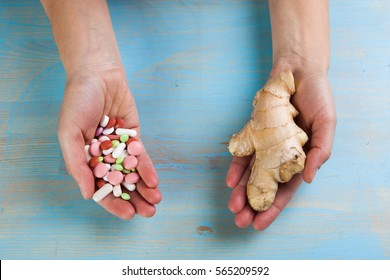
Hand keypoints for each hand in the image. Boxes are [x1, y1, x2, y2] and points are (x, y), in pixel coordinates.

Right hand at [58, 66, 160, 219]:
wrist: (98, 75)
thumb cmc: (77, 103)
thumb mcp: (69, 134)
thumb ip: (76, 165)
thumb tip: (87, 194)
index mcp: (84, 160)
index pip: (99, 187)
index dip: (112, 202)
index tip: (128, 214)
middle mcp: (102, 157)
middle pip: (119, 183)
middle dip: (134, 198)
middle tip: (148, 212)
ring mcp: (118, 147)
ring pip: (132, 173)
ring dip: (144, 188)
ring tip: (156, 202)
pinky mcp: (133, 136)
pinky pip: (140, 156)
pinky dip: (147, 169)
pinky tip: (155, 181)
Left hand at [226, 66, 335, 229]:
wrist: (297, 71)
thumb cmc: (317, 97)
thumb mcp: (327, 124)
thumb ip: (320, 151)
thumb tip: (308, 179)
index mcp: (299, 158)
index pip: (286, 189)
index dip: (274, 207)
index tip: (260, 224)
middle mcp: (280, 155)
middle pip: (264, 186)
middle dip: (252, 204)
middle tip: (240, 221)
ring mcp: (264, 145)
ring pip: (250, 173)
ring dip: (241, 191)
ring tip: (232, 207)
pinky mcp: (252, 133)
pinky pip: (242, 153)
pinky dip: (236, 167)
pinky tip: (230, 181)